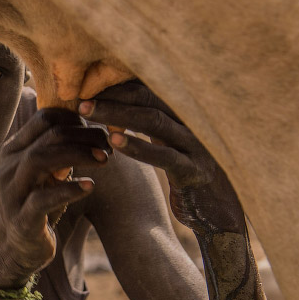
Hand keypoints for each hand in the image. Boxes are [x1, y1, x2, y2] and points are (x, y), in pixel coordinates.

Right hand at [0, 108, 109, 287]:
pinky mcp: (22, 218)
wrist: (13, 249)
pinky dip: (69, 190)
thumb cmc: (35, 206)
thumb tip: (93, 128)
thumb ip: (58, 151)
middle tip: (110, 145)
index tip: (99, 132)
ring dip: (78, 154)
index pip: (45, 117)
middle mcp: (9, 167)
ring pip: (40, 159)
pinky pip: (43, 199)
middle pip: (49, 135)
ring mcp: (13, 192)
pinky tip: (90, 186)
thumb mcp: (44, 174)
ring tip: (105, 159)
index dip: (77, 119)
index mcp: (15, 150)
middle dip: (86, 135)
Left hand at [79, 82, 245, 234]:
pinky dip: (139, 146)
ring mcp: (195, 145)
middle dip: (112, 95)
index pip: (146, 89)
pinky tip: (113, 140)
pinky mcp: (194, 171)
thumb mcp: (168, 147)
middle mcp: (190, 123)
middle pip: (147, 98)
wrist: (220, 213)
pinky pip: (165, 155)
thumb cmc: (186, 176)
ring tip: (87, 111)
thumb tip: (112, 115)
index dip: (116, 86)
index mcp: (182, 115)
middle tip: (78, 97)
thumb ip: (148, 128)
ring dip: (116, 114)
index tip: (84, 86)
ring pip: (153, 121)